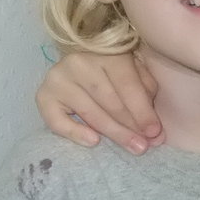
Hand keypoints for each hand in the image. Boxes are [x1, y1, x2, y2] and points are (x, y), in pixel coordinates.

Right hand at [36, 52, 162, 152]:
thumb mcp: (136, 71)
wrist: (81, 59)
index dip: (143, 111)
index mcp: (107, 52)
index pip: (127, 86)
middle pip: (110, 102)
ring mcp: (59, 78)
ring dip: (114, 133)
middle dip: (130, 127)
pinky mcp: (44, 95)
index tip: (155, 132)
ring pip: (90, 113)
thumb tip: (155, 132)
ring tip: (132, 147)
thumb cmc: (115, 68)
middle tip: (145, 145)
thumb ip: (146, 95)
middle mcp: (80, 63)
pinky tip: (94, 141)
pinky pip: (57, 121)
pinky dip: (75, 133)